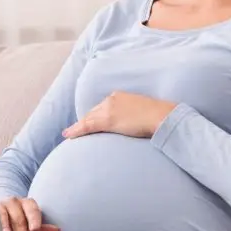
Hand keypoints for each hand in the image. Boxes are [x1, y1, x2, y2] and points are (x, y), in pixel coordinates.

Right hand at [0, 197, 60, 230]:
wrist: (4, 214)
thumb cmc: (22, 222)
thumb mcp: (32, 225)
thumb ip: (43, 229)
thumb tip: (58, 230)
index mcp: (29, 204)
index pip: (33, 210)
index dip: (34, 219)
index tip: (35, 229)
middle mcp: (16, 201)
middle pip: (20, 217)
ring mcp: (4, 205)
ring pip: (9, 217)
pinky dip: (3, 226)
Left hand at [62, 91, 176, 138]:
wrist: (162, 116)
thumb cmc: (158, 117)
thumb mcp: (143, 113)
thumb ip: (135, 116)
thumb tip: (135, 124)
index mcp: (120, 96)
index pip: (102, 107)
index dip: (93, 116)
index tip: (89, 122)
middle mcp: (112, 99)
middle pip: (93, 112)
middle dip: (84, 121)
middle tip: (75, 130)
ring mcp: (109, 108)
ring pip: (88, 119)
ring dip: (78, 127)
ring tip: (69, 133)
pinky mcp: (108, 119)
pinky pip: (87, 125)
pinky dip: (76, 130)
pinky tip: (68, 135)